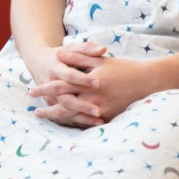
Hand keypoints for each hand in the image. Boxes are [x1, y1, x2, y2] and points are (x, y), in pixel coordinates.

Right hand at [27, 41, 106, 126]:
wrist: (38, 61)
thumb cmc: (60, 54)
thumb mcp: (71, 48)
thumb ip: (87, 49)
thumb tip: (103, 49)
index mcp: (56, 68)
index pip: (69, 76)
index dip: (82, 80)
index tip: (98, 83)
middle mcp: (51, 84)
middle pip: (66, 98)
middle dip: (82, 106)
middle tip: (99, 110)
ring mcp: (50, 96)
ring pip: (65, 110)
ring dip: (82, 117)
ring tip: (100, 121)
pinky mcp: (52, 104)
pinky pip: (64, 116)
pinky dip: (78, 121)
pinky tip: (94, 124)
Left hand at [29, 45, 152, 126]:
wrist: (148, 81)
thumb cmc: (123, 68)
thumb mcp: (99, 60)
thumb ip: (77, 57)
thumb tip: (59, 54)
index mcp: (88, 82)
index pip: (60, 86)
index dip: (44, 89)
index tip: (31, 92)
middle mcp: (92, 98)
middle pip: (63, 106)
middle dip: (48, 110)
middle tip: (35, 112)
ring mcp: (101, 110)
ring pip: (74, 118)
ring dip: (59, 118)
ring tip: (48, 118)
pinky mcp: (108, 117)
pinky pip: (88, 123)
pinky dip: (76, 123)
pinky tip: (68, 124)